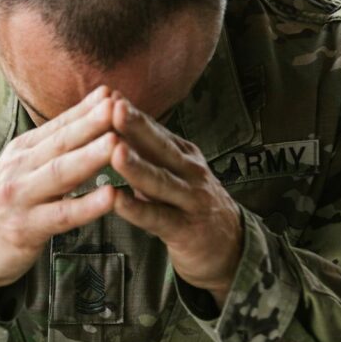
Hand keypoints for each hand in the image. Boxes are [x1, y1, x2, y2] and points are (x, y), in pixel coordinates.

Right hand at [0, 86, 118, 297]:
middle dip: (91, 123)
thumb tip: (88, 122)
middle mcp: (20, 168)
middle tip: (119, 106)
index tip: (113, 92)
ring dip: (89, 157)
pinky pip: (61, 215)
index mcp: (23, 151)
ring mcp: (21, 197)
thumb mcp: (22, 169)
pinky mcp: (26, 228)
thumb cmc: (5, 206)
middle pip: (61, 142)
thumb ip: (52, 149)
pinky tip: (110, 196)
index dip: (85, 109)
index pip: (59, 125)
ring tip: (116, 142)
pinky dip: (87, 205)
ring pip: (60, 174)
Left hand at [108, 93, 242, 306]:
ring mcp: (191, 200)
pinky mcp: (186, 230)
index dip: (132, 113)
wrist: (231, 248)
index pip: (155, 130)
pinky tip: (117, 200)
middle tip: (113, 107)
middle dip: (136, 127)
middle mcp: (190, 172)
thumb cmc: (190, 206)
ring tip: (115, 151)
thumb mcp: (174, 173)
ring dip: (136, 166)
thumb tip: (112, 123)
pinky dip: (137, 209)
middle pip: (160, 147)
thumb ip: (147, 154)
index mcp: (183, 155)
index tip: (108, 93)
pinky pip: (158, 218)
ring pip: (160, 181)